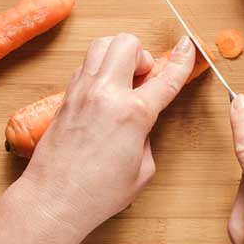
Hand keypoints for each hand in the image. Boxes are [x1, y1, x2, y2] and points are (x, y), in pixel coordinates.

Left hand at [15, 34, 195, 237]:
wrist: (54, 199)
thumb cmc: (97, 193)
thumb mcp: (143, 170)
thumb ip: (147, 137)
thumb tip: (141, 125)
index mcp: (133, 113)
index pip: (166, 78)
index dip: (182, 60)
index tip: (189, 46)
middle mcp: (105, 94)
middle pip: (127, 43)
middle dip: (142, 55)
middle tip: (143, 80)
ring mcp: (81, 92)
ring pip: (101, 45)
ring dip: (117, 56)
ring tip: (122, 82)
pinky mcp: (65, 97)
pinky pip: (85, 67)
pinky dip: (99, 71)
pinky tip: (102, 96)